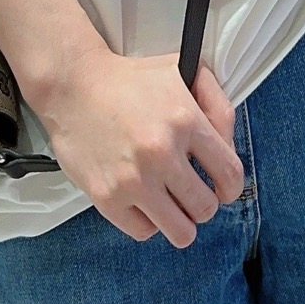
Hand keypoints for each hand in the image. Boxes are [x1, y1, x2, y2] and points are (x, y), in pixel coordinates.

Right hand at [35, 47, 244, 247]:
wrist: (73, 86)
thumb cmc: (129, 80)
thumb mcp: (183, 71)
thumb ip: (217, 103)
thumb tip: (228, 145)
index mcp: (186, 120)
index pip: (230, 175)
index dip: (231, 188)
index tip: (223, 190)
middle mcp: (162, 152)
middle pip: (206, 208)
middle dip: (203, 204)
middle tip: (190, 193)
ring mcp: (134, 179)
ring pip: (181, 231)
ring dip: (180, 221)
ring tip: (170, 205)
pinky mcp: (108, 198)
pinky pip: (144, 232)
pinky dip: (147, 222)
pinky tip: (142, 201)